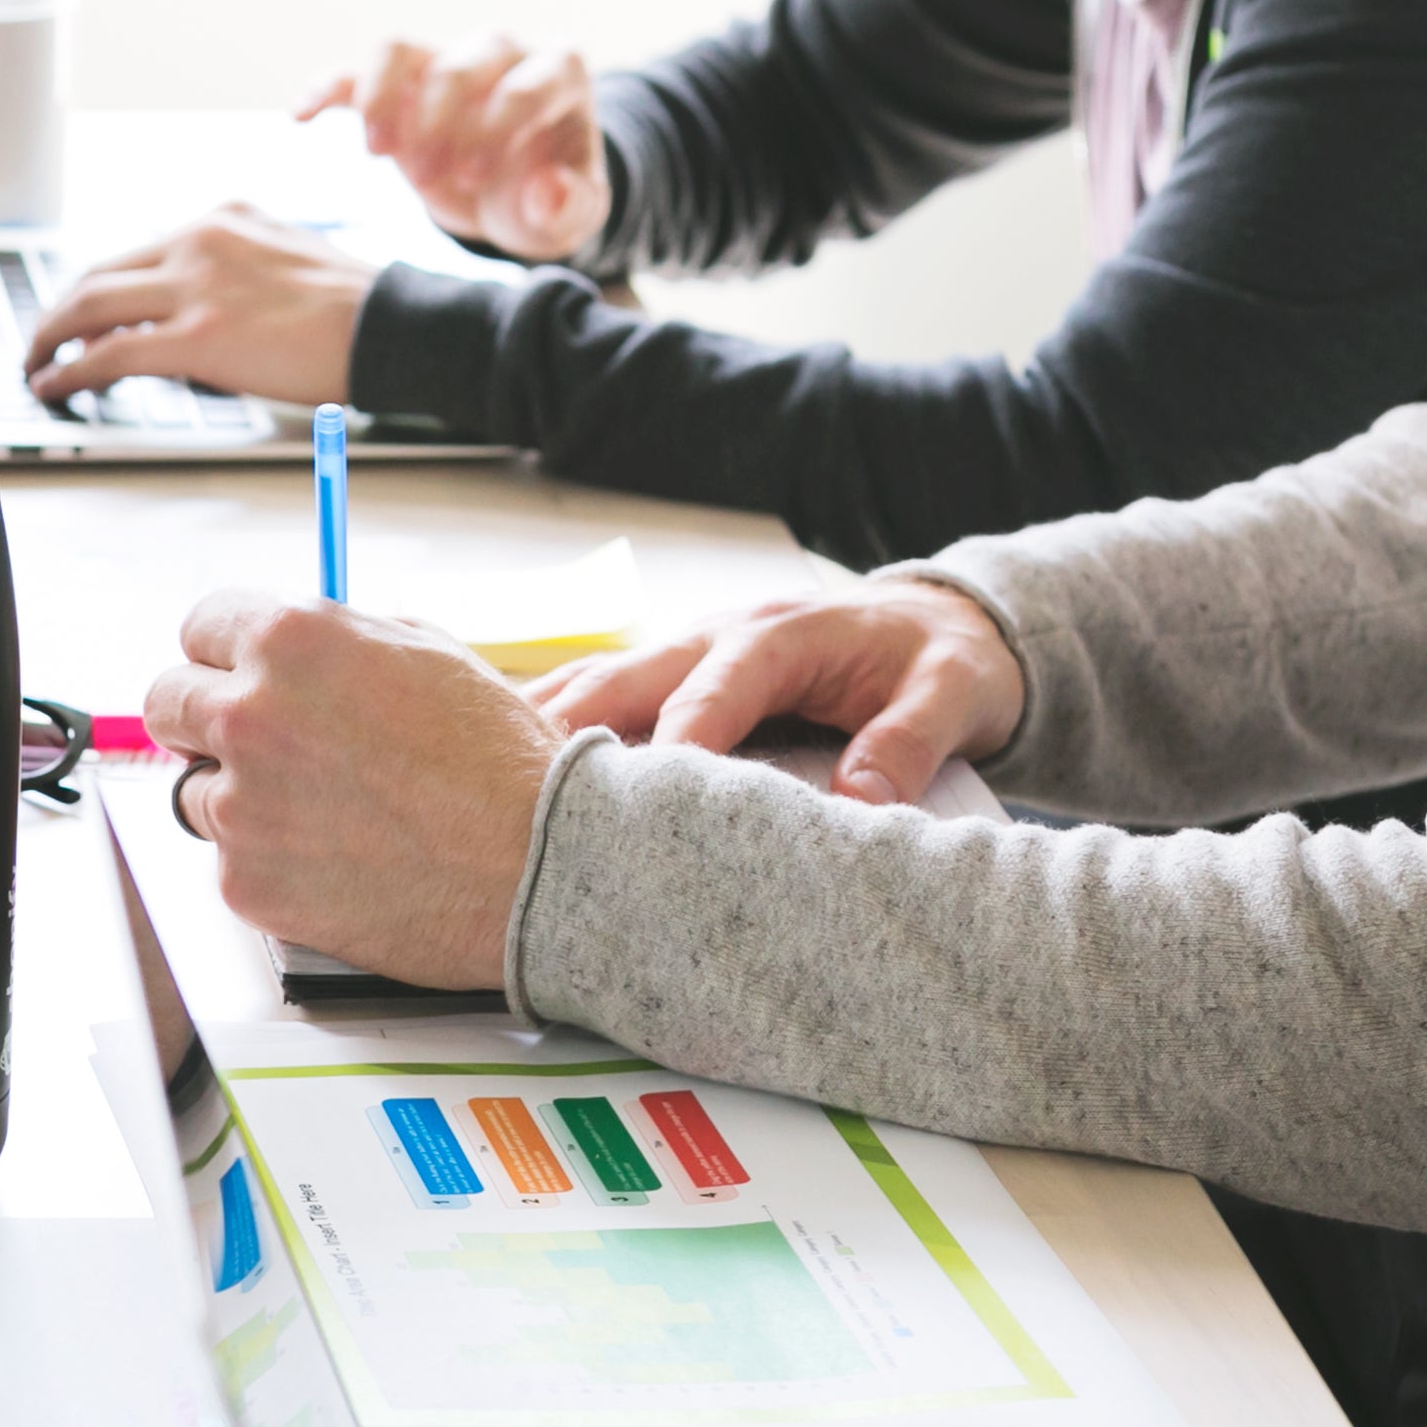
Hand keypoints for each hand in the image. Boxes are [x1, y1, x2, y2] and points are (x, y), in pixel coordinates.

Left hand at [20, 206, 374, 407]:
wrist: (393, 326)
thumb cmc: (351, 310)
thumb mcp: (281, 262)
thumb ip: (226, 275)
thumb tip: (179, 317)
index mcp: (222, 218)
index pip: (136, 253)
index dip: (95, 290)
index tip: (77, 315)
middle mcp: (200, 239)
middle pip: (99, 273)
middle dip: (58, 313)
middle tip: (40, 343)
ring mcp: (196, 284)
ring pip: (90, 307)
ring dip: (50, 340)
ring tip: (35, 368)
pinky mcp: (197, 334)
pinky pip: (110, 353)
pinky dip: (70, 372)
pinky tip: (54, 387)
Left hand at [146, 590, 559, 988]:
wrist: (536, 868)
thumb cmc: (500, 761)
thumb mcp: (428, 653)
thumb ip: (343, 639)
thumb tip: (297, 644)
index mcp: (290, 641)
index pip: (200, 626)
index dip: (225, 650)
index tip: (236, 671)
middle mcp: (248, 715)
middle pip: (168, 702)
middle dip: (203, 716)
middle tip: (254, 741)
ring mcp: (238, 805)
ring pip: (196, 789)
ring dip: (240, 796)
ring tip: (326, 812)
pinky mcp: (243, 880)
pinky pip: (232, 860)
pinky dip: (271, 861)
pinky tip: (339, 859)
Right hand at [299, 36, 609, 261]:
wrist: (513, 195)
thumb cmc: (548, 197)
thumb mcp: (571, 215)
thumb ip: (569, 206)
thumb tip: (547, 190)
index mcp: (556, 74)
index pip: (523, 84)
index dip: (495, 128)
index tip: (474, 178)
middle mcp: (499, 54)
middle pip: (458, 65)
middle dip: (439, 123)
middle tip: (428, 179)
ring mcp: (442, 63)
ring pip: (398, 49)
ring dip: (381, 100)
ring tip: (377, 155)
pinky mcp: (397, 86)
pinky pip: (353, 72)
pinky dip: (324, 89)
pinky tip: (299, 117)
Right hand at [528, 580, 1024, 805]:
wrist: (935, 625)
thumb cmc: (938, 660)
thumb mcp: (955, 694)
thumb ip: (909, 741)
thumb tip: (860, 801)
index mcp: (777, 637)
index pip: (708, 692)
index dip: (671, 745)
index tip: (643, 802)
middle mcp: (714, 636)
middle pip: (619, 680)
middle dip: (564, 734)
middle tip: (512, 793)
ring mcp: (681, 652)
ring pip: (588, 682)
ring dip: (531, 728)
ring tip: (471, 779)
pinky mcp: (666, 675)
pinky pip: (590, 692)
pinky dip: (540, 724)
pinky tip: (491, 762)